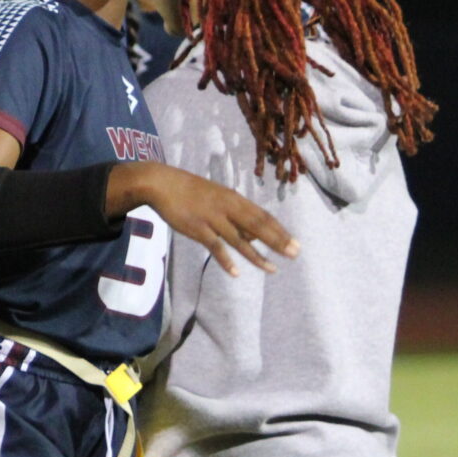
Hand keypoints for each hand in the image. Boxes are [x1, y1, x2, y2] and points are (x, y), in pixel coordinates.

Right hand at [132, 164, 300, 276]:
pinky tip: (235, 273)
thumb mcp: (216, 196)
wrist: (161, 183)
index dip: (280, 230)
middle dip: (277, 241)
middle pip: (257, 226)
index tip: (296, 242)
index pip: (263, 216)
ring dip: (257, 256)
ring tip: (273, 269)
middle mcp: (227, 207)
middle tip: (294, 254)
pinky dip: (226, 260)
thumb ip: (233, 213)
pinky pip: (215, 246)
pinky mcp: (197, 228)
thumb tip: (251, 233)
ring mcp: (212, 218)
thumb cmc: (189, 190)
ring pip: (239, 239)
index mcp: (234, 198)